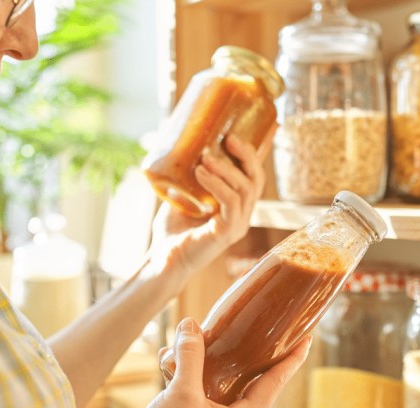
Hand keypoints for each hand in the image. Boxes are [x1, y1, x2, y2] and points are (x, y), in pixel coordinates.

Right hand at [105, 317, 311, 407]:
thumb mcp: (180, 394)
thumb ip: (189, 357)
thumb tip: (192, 326)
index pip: (275, 383)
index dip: (291, 358)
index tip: (305, 338)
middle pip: (253, 385)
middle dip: (251, 357)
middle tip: (263, 333)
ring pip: (225, 391)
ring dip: (213, 367)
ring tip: (203, 342)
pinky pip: (206, 401)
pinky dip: (195, 381)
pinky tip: (175, 366)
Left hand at [147, 128, 274, 279]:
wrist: (162, 260)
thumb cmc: (171, 232)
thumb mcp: (180, 195)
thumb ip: (185, 178)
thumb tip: (177, 147)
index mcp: (236, 207)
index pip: (253, 177)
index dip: (251, 155)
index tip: (236, 134)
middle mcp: (242, 216)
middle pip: (256, 180)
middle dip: (246, 155)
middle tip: (228, 138)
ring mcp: (237, 226)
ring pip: (246, 190)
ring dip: (226, 169)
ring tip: (206, 157)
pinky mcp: (228, 233)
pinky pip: (231, 203)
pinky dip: (217, 184)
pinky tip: (201, 173)